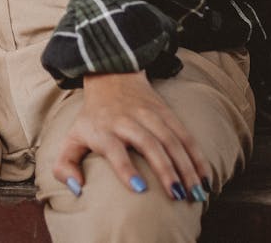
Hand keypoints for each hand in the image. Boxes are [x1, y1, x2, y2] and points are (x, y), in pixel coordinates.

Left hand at [53, 70, 209, 201]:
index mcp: (103, 128)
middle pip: (148, 143)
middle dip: (164, 169)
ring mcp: (148, 113)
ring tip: (195, 193)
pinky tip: (205, 177)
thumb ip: (65, 164)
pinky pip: (184, 133)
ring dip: (185, 166)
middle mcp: (127, 119)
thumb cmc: (92, 117)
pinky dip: (196, 155)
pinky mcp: (165, 111)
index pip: (114, 148)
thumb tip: (77, 188)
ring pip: (170, 138)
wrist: (110, 74)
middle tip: (177, 196)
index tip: (139, 190)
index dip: (125, 168)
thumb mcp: (72, 135)